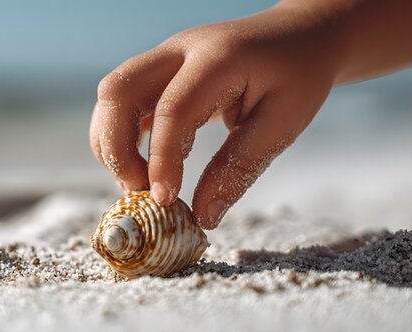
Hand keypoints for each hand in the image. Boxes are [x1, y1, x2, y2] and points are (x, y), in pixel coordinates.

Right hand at [89, 3, 342, 228]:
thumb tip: (202, 216)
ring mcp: (164, 57)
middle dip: (115, 148)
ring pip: (112, 95)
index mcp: (217, 58)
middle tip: (138, 193)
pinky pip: (123, 102)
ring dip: (112, 144)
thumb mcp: (282, 124)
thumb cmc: (297, 77)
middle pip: (118, 91)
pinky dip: (121, 137)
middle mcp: (179, 50)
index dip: (161, 158)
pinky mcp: (159, 72)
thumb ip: (239, 168)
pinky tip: (143, 168)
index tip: (164, 199)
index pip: (173, 108)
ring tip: (139, 186)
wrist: (299, 35)